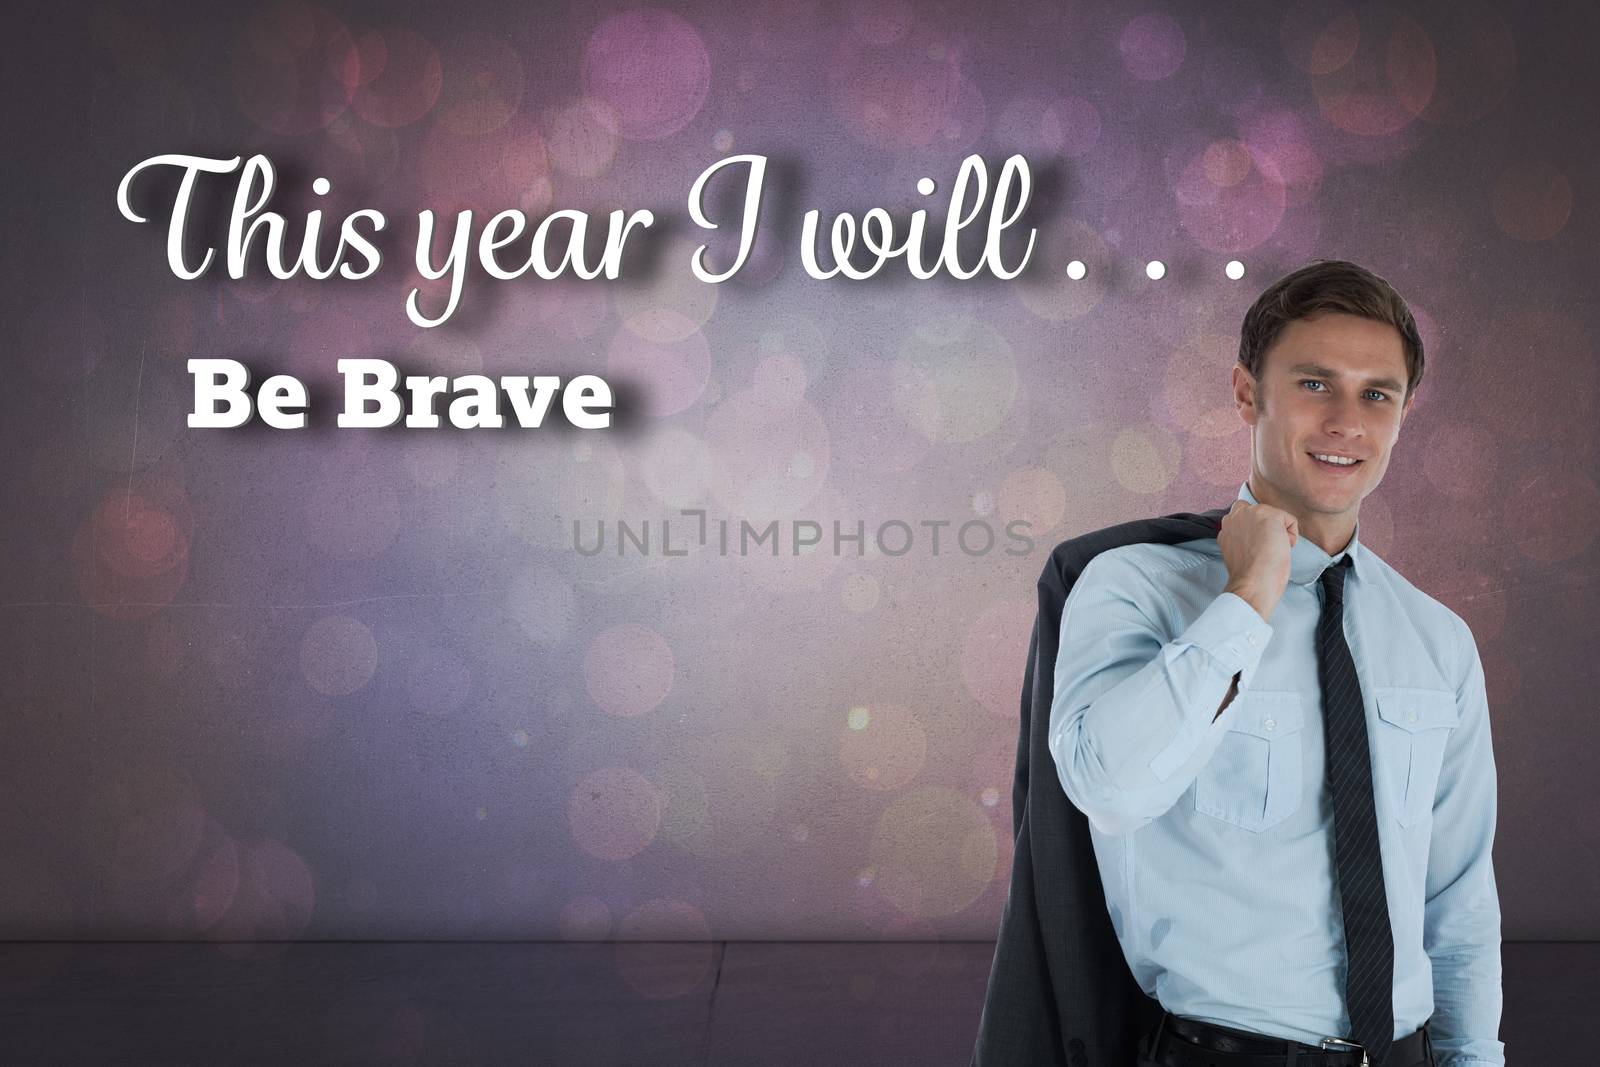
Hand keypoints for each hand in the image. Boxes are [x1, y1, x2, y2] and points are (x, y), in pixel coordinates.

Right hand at [1219, 499, 1297, 620]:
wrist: (1253, 582)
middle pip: (1259, 511)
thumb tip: (1258, 536)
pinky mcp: (1270, 515)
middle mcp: (1235, 516)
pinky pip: (1290, 521)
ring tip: (1272, 549)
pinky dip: (1292, 536)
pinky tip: (1281, 549)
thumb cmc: (1248, 575)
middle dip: (1266, 525)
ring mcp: (1252, 513)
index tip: (1257, 546)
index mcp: (1225, 527)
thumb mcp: (1236, 551)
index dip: (1255, 529)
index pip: (1242, 515)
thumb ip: (1240, 537)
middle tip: (1265, 548)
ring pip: (1275, 516)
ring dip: (1278, 531)